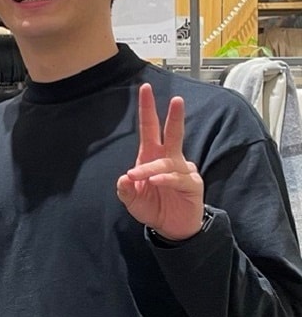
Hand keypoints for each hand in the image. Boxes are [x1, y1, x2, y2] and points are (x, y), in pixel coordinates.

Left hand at [116, 83, 203, 239]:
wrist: (171, 227)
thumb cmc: (153, 207)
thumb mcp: (132, 201)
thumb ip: (126, 190)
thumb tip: (123, 178)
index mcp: (151, 157)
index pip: (150, 129)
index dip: (147, 110)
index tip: (144, 89)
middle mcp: (169, 159)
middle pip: (172, 133)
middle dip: (173, 116)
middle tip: (176, 99)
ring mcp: (183, 170)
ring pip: (167, 162)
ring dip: (151, 168)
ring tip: (139, 176)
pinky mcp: (191, 184)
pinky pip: (177, 178)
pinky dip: (164, 179)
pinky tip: (156, 181)